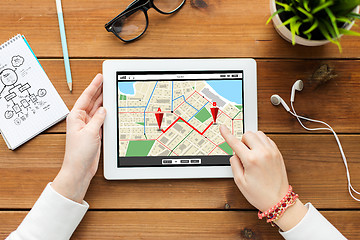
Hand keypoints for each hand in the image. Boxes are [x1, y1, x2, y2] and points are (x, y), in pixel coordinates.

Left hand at [52, 74, 105, 202]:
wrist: (80, 168)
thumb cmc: (79, 153)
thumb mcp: (90, 132)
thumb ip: (98, 118)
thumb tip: (103, 109)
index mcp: (76, 116)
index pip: (86, 97)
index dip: (94, 86)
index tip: (100, 77)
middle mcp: (81, 119)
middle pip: (92, 101)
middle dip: (99, 90)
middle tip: (107, 80)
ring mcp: (88, 126)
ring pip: (97, 109)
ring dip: (104, 101)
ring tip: (111, 91)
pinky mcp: (94, 133)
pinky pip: (101, 119)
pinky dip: (106, 113)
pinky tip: (111, 108)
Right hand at [220, 125, 306, 230]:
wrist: (278, 200)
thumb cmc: (259, 194)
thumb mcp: (240, 182)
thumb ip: (234, 164)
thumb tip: (234, 154)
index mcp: (251, 160)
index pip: (235, 142)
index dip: (227, 134)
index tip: (222, 127)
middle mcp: (263, 153)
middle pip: (248, 134)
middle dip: (242, 141)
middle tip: (242, 153)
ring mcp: (272, 152)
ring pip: (258, 134)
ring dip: (252, 140)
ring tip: (251, 152)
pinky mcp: (278, 153)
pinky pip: (267, 139)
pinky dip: (261, 142)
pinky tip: (259, 152)